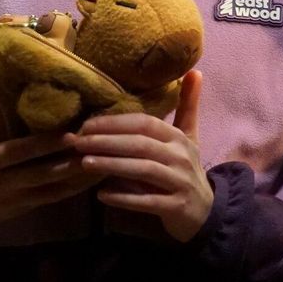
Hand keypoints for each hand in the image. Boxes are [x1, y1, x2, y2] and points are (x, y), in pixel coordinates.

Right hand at [0, 60, 93, 238]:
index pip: (21, 152)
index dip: (48, 144)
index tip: (74, 133)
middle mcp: (2, 185)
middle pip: (45, 173)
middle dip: (74, 160)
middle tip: (102, 144)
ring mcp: (13, 201)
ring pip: (53, 191)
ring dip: (81, 177)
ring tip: (108, 160)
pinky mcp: (19, 210)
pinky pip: (50, 199)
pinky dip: (72, 189)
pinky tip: (92, 178)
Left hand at [69, 71, 211, 242]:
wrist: (205, 211)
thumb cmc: (186, 169)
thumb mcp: (189, 136)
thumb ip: (187, 105)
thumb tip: (194, 70)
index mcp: (178, 138)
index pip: (146, 124)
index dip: (116, 123)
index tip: (86, 125)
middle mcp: (181, 157)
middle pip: (142, 144)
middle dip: (107, 142)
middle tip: (77, 143)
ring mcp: (180, 182)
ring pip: (144, 170)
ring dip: (112, 165)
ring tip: (85, 163)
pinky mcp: (176, 206)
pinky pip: (147, 201)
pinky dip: (124, 197)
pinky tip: (102, 195)